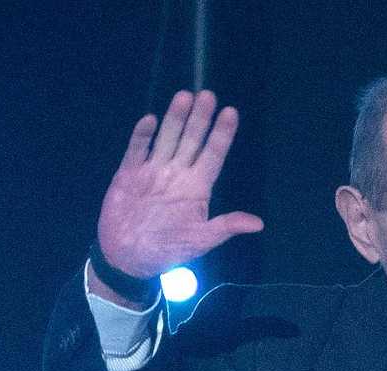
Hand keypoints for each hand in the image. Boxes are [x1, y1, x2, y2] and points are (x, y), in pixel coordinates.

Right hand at [96, 90, 263, 278]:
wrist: (128, 258)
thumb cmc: (168, 250)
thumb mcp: (201, 240)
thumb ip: (226, 226)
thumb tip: (258, 224)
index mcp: (197, 187)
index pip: (213, 155)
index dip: (222, 135)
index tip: (231, 112)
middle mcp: (177, 172)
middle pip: (191, 140)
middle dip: (199, 118)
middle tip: (208, 95)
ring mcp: (152, 171)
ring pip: (167, 139)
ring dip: (175, 119)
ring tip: (184, 97)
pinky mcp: (128, 174)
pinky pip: (136, 150)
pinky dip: (143, 136)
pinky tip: (150, 120)